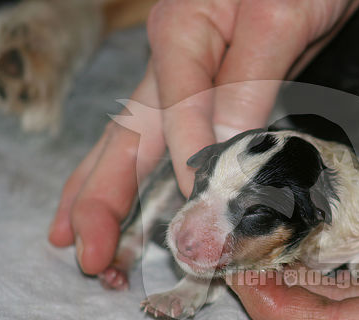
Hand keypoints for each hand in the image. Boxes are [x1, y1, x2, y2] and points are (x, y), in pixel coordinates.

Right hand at [48, 0, 358, 273]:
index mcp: (183, 33)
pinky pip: (163, 139)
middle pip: (125, 137)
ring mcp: (184, 74)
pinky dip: (141, 175)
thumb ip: (247, 79)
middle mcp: (171, 58)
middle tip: (90, 256)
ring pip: (131, 142)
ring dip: (106, 194)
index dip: (188, 164)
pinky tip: (128, 200)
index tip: (202, 209)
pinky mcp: (208, 88)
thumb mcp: (280, 16)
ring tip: (78, 239)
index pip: (176, 112)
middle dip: (103, 200)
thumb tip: (220, 149)